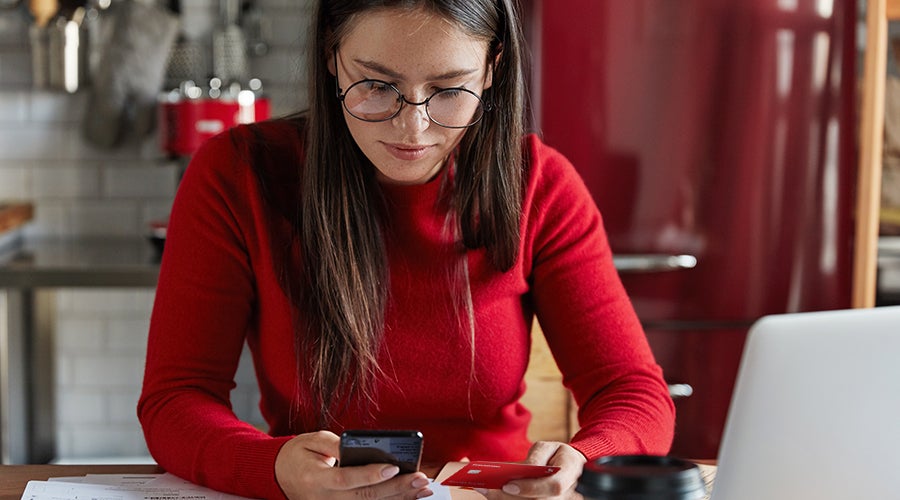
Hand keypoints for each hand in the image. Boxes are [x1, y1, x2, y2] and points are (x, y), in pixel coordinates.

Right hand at [274, 430, 432, 498]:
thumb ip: (336, 444)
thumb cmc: (298, 454)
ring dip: (398, 499)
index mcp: (316, 479)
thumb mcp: (312, 440)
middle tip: (419, 479)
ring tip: (421, 490)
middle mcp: (324, 499)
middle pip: (365, 497)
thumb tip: (362, 447)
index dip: (371, 474)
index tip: (393, 466)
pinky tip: (407, 497)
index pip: (346, 479)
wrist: (278, 475)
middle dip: (396, 488)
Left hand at [477, 441, 585, 499]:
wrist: (571, 464)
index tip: (507, 486)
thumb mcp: (548, 447)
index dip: (530, 488)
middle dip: (512, 497)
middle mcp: (569, 492)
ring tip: (487, 493)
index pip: (553, 486)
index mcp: (571, 471)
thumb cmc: (558, 454)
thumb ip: (536, 457)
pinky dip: (512, 499)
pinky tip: (495, 495)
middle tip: (488, 491)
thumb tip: (523, 469)